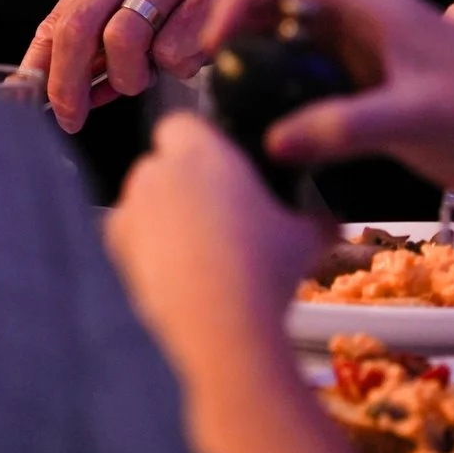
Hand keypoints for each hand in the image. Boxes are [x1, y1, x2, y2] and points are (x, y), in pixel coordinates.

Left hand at [24, 0, 307, 131]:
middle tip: (73, 117)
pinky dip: (178, 68)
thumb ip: (100, 49)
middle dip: (69, 83)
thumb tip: (65, 97)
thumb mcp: (139, 11)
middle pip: (81, 26)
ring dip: (130, 76)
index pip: (59, 17)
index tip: (36, 104)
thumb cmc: (193, 1)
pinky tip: (193, 54)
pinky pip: (175, 52)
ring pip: (125, 39)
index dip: (42, 67)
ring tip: (146, 76)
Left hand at [105, 111, 329, 375]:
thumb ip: (319, 221)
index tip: (220, 166)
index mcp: (201, 153)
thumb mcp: (308, 239)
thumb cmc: (267, 269)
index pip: (180, 124)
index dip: (197, 142)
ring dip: (159, 211)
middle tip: (215, 210)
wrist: (224, 327)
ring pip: (140, 198)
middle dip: (180, 179)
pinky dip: (144, 244)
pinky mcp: (119, 252)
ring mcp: (132, 212)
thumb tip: (335, 223)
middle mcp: (157, 174)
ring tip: (197, 245)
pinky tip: (178, 268)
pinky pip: (128, 234)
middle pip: (160, 162)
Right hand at [201, 0, 453, 212]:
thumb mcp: (417, 120)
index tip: (217, 42)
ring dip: (274, 72)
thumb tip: (273, 141)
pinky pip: (330, 91)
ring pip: (310, 54)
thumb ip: (344, 128)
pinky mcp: (390, 99)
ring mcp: (383, 65)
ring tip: (241, 112)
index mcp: (382, 11)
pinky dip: (301, 106)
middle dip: (250, 35)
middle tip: (219, 81)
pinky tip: (285, 141)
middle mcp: (377, 29)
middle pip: (294, 12)